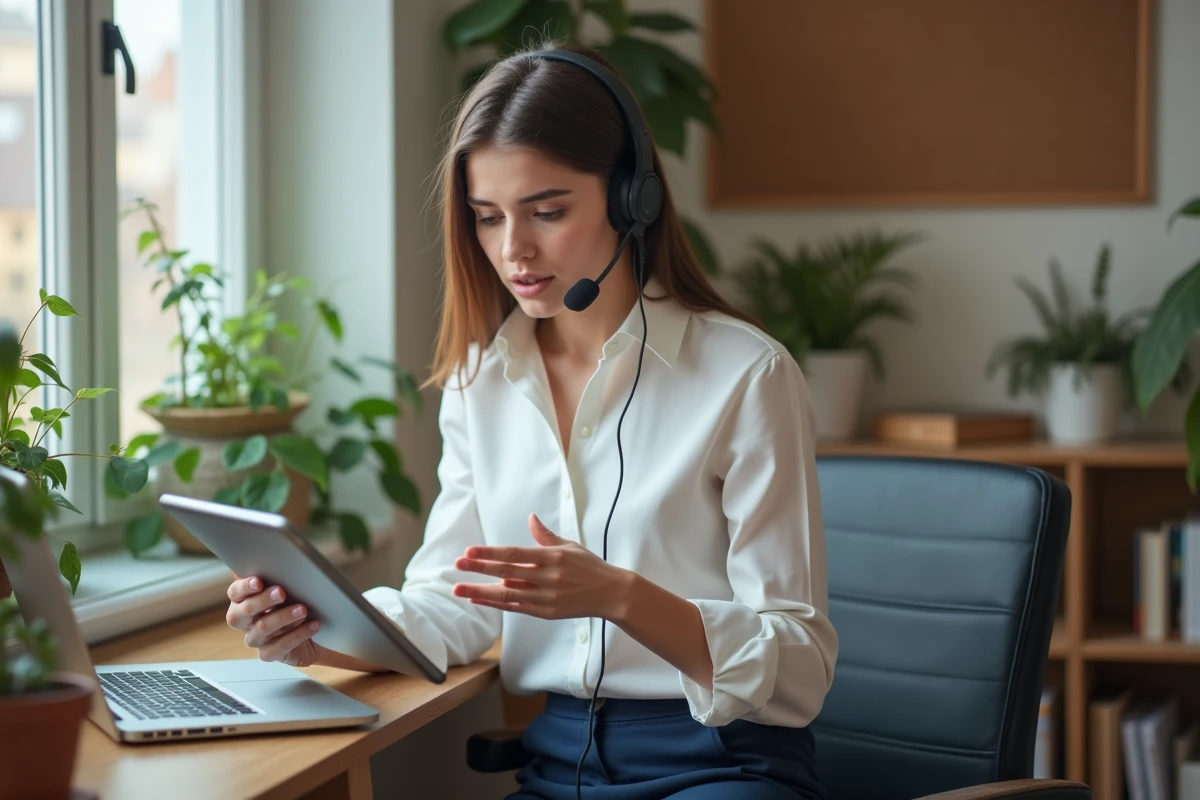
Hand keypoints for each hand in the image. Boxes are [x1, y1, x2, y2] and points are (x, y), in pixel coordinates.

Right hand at [225, 576, 321, 666]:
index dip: (244, 587)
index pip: (235, 593)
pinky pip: (279, 646)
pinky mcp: (269, 654)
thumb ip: (274, 575)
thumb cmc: (296, 603)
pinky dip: (297, 634)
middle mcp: (245, 621)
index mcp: (243, 601)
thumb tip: (265, 557)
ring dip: (284, 616)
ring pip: (263, 628)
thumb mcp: (288, 587)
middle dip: (262, 600)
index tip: (259, 581)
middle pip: (243, 612)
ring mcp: (256, 639)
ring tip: (303, 609)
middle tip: (281, 592)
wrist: (314, 632)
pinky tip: (312, 625)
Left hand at [452, 514, 631, 620]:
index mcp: (553, 557)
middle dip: (480, 568)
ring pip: (507, 595)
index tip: (470, 551)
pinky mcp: (546, 612)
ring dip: (480, 591)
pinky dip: (496, 604)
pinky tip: (478, 599)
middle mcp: (548, 577)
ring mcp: (547, 597)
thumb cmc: (589, 566)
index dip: (491, 553)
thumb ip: (546, 535)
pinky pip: (515, 608)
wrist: (611, 594)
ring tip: (458, 588)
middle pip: (507, 573)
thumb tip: (531, 518)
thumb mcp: (570, 546)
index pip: (515, 554)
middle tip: (457, 564)